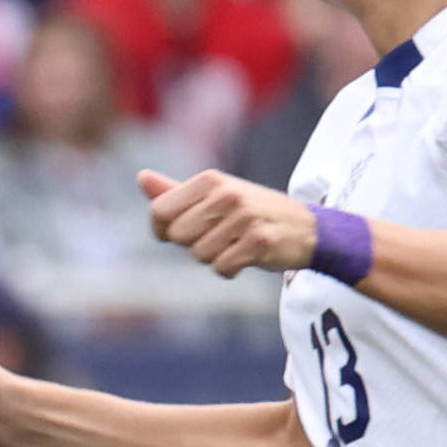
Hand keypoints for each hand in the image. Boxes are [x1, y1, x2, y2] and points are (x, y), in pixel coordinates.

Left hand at [139, 168, 313, 277]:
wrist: (305, 228)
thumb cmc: (250, 211)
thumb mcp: (214, 195)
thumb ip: (175, 191)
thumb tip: (141, 178)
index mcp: (210, 180)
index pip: (159, 212)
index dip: (162, 229)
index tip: (178, 230)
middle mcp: (227, 194)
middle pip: (178, 236)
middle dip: (193, 243)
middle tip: (219, 235)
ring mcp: (244, 218)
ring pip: (199, 255)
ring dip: (214, 256)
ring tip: (236, 243)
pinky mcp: (259, 242)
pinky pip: (222, 267)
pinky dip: (230, 268)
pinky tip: (246, 256)